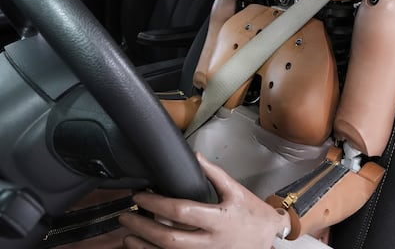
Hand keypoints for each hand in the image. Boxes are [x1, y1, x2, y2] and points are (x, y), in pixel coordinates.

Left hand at [118, 153, 289, 248]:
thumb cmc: (253, 216)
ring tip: (128, 235)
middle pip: (170, 239)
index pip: (182, 211)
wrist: (267, 240)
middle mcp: (211, 242)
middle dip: (144, 228)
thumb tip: (195, 156)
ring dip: (145, 246)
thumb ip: (214, 174)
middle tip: (127, 217)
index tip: (141, 197)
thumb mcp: (237, 191)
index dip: (157, 203)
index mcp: (219, 220)